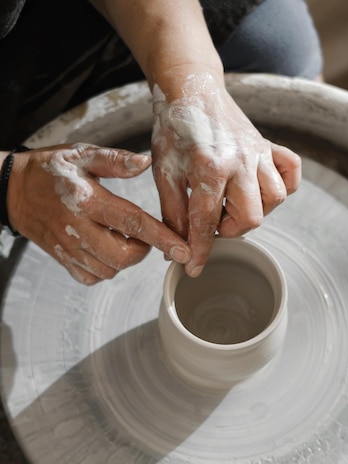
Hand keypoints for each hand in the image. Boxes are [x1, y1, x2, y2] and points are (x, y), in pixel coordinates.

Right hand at [8, 143, 190, 284]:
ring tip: (120, 237)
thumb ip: (115, 160)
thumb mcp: (81, 155)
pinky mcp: (63, 260)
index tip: (184, 250)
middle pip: (124, 256)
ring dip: (124, 258)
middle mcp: (78, 228)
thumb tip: (145, 162)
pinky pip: (93, 277)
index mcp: (87, 200)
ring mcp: (69, 248)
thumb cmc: (50, 170)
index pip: (133, 223)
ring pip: (110, 269)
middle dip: (143, 249)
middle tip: (140, 234)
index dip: (163, 238)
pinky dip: (105, 268)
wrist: (12, 190)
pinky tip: (104, 248)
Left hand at [151, 71, 300, 276]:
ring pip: (275, 198)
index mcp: (210, 167)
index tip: (193, 269)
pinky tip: (260, 189)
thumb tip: (176, 249)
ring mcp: (259, 152)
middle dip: (230, 230)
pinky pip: (291, 172)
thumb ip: (172, 213)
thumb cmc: (174, 131)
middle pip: (251, 217)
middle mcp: (240, 161)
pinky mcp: (269, 146)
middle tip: (213, 221)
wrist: (190, 89)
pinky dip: (283, 185)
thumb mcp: (164, 174)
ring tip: (233, 205)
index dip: (200, 251)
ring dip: (255, 210)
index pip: (207, 222)